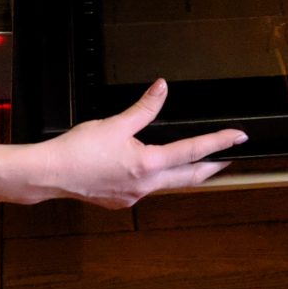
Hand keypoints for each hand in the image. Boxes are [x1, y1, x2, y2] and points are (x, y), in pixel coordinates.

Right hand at [32, 79, 246, 207]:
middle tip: (228, 159)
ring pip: (169, 185)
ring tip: (198, 165)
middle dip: (211, 167)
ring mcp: (134, 196)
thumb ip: (144, 107)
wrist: (49, 174)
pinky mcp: (120, 200)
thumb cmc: (78, 150)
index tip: (238, 138)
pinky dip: (158, 179)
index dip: (218, 142)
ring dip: (186, 174)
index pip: (193, 151)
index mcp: (148, 164)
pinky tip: (153, 172)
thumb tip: (162, 88)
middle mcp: (146, 185)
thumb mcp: (115, 123)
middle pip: (189, 177)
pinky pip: (148, 189)